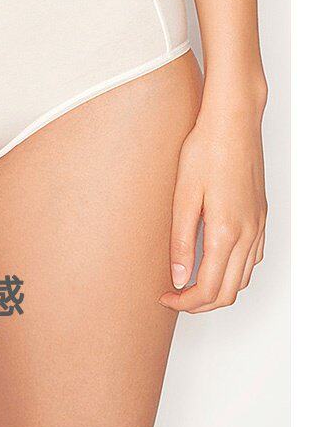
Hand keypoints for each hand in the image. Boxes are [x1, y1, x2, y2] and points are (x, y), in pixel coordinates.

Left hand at [160, 95, 266, 312]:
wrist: (233, 122)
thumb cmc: (206, 150)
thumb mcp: (183, 197)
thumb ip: (181, 241)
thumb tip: (179, 278)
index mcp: (226, 232)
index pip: (208, 288)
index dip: (185, 302)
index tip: (165, 297)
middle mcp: (248, 233)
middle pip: (229, 292)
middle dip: (201, 304)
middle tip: (175, 298)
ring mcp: (258, 226)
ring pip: (244, 278)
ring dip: (219, 290)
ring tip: (191, 284)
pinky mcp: (261, 216)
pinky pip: (253, 259)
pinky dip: (235, 272)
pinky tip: (215, 262)